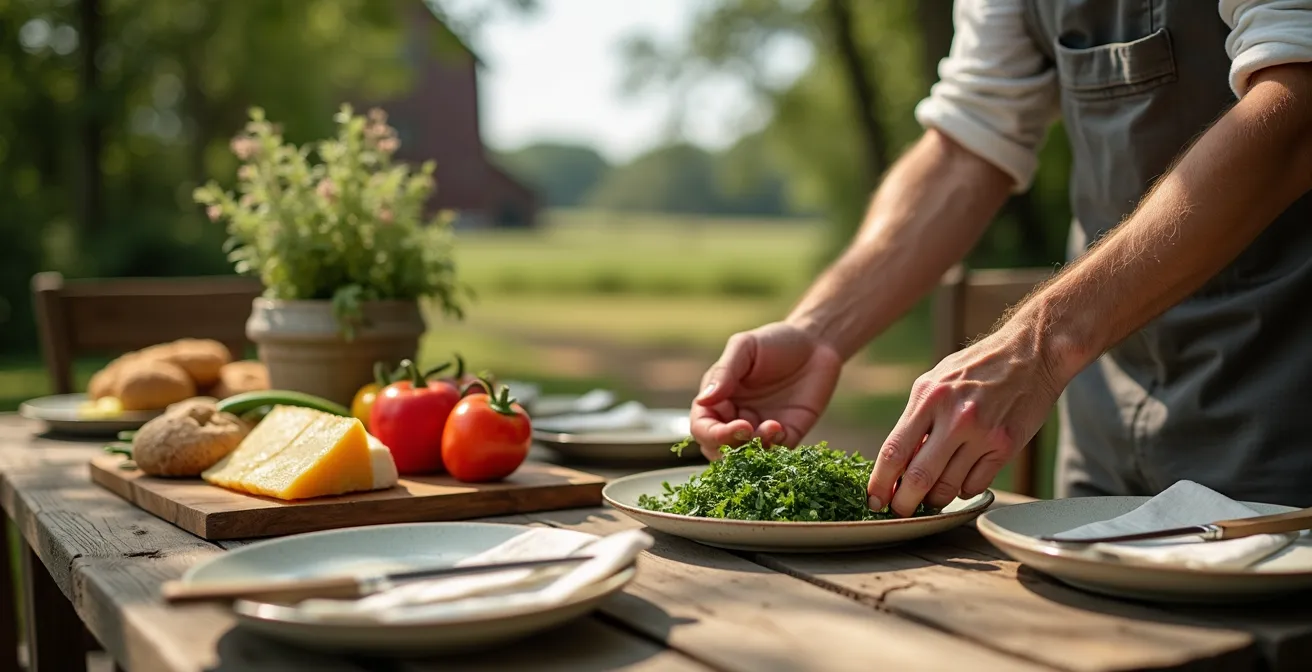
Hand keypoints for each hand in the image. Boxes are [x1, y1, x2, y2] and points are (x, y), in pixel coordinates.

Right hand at [690, 322, 842, 459]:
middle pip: (719, 449)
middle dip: (730, 447)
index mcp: (718, 399)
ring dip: (755, 450)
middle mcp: (735, 418)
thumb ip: (724, 373)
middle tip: (748, 431)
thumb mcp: (745, 347)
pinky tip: (781, 428)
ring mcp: (761, 429)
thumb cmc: (775, 341)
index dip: (712, 433)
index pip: (702, 427)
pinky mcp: (787, 435)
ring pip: (746, 457)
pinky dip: (775, 448)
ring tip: (772, 427)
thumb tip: (703, 400)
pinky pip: (776, 453)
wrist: (816, 343)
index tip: (735, 425)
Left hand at [868, 323, 1065, 516]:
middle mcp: (954, 417)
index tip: (873, 500)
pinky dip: (963, 490)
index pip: (894, 451)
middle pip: (918, 478)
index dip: (879, 483)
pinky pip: (975, 485)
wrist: (1031, 354)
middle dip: (903, 503)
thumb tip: (898, 462)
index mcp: (928, 398)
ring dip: (935, 499)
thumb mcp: (936, 381)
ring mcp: (982, 434)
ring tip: (931, 495)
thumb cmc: (976, 368)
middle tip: (899, 510)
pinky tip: (961, 478)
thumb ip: (916, 418)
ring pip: (948, 487)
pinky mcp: (1005, 446)